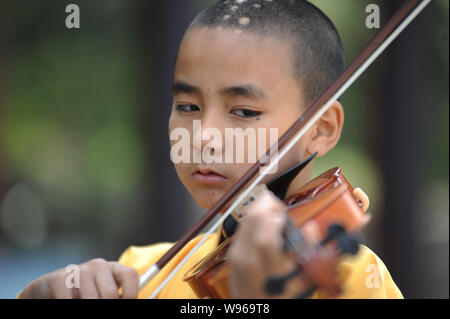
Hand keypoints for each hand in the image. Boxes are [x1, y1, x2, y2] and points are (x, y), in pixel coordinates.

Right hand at [19, 259, 138, 298]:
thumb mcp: (102, 292)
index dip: (131, 293)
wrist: (51, 289)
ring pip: (91, 299)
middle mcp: (98, 266)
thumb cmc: (84, 293)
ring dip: (87, 306)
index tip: (127, 303)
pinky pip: (69, 300)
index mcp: (113, 269)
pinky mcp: (60, 279)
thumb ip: (114, 297)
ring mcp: (79, 270)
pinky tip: (69, 303)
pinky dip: (71, 305)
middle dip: (107, 306)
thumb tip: (127, 301)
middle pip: (110, 293)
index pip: (130, 275)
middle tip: (99, 309)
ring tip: (83, 304)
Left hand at [227, 192, 318, 298]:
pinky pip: (239, 230)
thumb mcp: (302, 282)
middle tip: (276, 203)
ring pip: (243, 223)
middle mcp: (248, 261)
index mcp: (269, 269)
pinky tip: (260, 222)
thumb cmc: (281, 297)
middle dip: (264, 205)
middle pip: (251, 221)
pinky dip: (250, 221)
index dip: (275, 216)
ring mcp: (236, 259)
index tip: (284, 213)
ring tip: (269, 209)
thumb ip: (308, 253)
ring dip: (256, 211)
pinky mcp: (231, 257)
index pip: (266, 233)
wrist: (257, 311)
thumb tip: (311, 228)